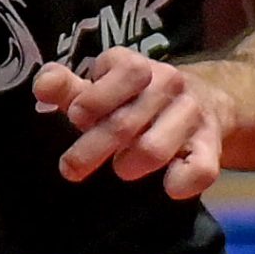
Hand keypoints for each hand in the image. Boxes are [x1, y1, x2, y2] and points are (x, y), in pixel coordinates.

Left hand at [32, 47, 228, 199]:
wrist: (204, 103)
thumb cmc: (134, 101)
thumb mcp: (101, 89)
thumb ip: (69, 89)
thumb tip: (42, 84)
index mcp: (137, 67)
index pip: (122, 75)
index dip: (95, 99)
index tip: (76, 117)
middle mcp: (169, 85)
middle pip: (126, 122)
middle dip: (93, 147)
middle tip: (71, 168)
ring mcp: (192, 116)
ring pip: (154, 148)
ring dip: (131, 164)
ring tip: (121, 168)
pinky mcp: (212, 146)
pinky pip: (201, 169)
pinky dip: (182, 182)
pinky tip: (167, 187)